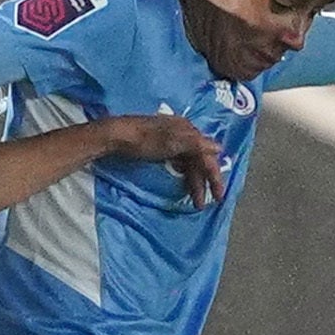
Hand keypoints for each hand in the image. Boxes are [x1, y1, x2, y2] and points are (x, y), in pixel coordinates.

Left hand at [100, 113, 226, 206]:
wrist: (116, 136)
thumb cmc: (144, 140)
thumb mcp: (172, 142)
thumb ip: (196, 145)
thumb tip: (219, 149)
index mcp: (188, 131)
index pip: (208, 156)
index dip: (215, 177)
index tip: (218, 197)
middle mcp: (183, 134)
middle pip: (199, 161)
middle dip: (202, 183)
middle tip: (201, 204)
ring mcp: (171, 140)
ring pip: (189, 163)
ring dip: (193, 181)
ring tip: (193, 200)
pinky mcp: (161, 147)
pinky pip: (180, 162)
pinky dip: (184, 174)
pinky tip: (183, 183)